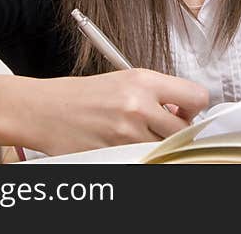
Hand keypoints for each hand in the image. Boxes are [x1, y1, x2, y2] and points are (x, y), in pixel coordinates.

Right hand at [20, 69, 208, 155]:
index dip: (195, 107)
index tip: (186, 110)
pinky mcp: (117, 156)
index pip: (197, 97)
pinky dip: (140, 155)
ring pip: (165, 148)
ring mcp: (127, 134)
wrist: (44, 110)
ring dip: (157, 144)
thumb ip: (157, 92)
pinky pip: (145, 159)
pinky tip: (125, 144)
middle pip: (184, 130)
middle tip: (160, 125)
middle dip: (177, 130)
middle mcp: (138, 106)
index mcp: (143, 81)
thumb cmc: (81, 95)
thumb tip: (183, 111)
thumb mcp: (124, 80)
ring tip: (137, 133)